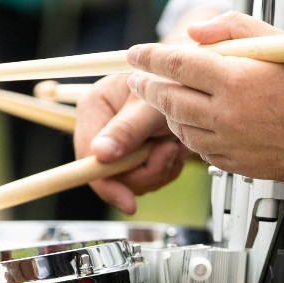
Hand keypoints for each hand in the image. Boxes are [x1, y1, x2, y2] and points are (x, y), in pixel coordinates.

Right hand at [74, 73, 190, 214]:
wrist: (194, 81)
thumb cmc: (170, 80)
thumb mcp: (150, 105)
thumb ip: (127, 129)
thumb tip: (100, 154)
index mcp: (94, 108)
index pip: (89, 159)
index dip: (107, 185)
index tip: (128, 202)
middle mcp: (103, 128)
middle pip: (113, 176)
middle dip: (145, 171)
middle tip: (167, 151)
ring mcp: (121, 142)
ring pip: (134, 180)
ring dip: (160, 168)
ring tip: (173, 143)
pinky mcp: (138, 152)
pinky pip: (150, 176)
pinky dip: (167, 167)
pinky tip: (175, 148)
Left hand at [125, 11, 283, 184]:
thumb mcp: (281, 39)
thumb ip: (232, 30)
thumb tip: (196, 34)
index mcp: (236, 80)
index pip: (176, 65)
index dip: (149, 58)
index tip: (136, 54)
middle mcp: (229, 115)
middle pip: (169, 101)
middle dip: (148, 87)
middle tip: (139, 78)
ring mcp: (234, 144)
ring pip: (182, 130)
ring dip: (169, 114)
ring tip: (168, 100)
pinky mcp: (242, 165)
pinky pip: (204, 152)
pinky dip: (193, 136)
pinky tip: (197, 125)